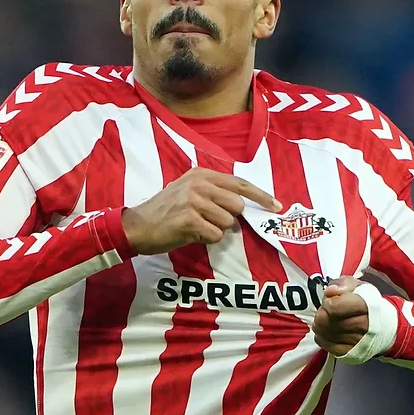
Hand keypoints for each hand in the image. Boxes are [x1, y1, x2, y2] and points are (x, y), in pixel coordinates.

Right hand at [122, 168, 281, 254]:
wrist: (137, 226)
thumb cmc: (166, 212)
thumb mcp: (188, 191)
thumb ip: (214, 194)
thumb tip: (241, 208)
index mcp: (201, 174)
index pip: (239, 183)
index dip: (261, 195)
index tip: (276, 206)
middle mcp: (198, 184)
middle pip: (236, 205)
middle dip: (228, 218)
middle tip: (208, 221)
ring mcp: (193, 201)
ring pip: (227, 222)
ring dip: (215, 230)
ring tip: (195, 227)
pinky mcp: (189, 220)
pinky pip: (215, 235)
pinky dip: (206, 240)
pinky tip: (190, 235)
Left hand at [312, 277, 369, 355]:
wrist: (384, 324)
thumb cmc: (366, 301)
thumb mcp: (356, 285)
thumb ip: (342, 284)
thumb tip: (330, 292)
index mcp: (366, 305)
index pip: (334, 307)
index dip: (327, 303)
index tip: (330, 301)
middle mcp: (364, 325)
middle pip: (327, 321)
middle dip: (321, 314)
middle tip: (326, 311)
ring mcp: (358, 341)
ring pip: (325, 333)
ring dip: (320, 325)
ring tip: (327, 320)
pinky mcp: (352, 353)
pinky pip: (327, 346)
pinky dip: (321, 337)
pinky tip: (326, 331)